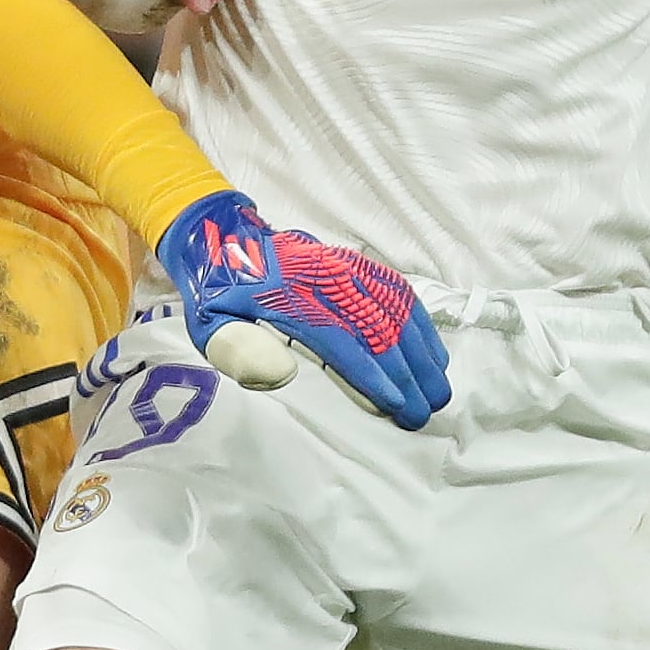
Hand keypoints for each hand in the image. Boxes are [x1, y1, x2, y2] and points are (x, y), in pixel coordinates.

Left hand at [157, 190, 451, 429]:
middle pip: (378, 329)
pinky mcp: (357, 263)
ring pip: (396, 310)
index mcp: (288, 297)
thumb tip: (282, 375)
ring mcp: (345, 267)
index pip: (341, 341)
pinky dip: (421, 323)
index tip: (398, 405)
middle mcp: (325, 279)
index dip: (373, 375)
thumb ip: (238, 349)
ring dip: (422, 352)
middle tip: (426, 411)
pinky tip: (433, 353)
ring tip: (438, 390)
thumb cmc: (219, 293)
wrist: (227, 237)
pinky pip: (399, 292)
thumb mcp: (211, 323)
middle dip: (409, 374)